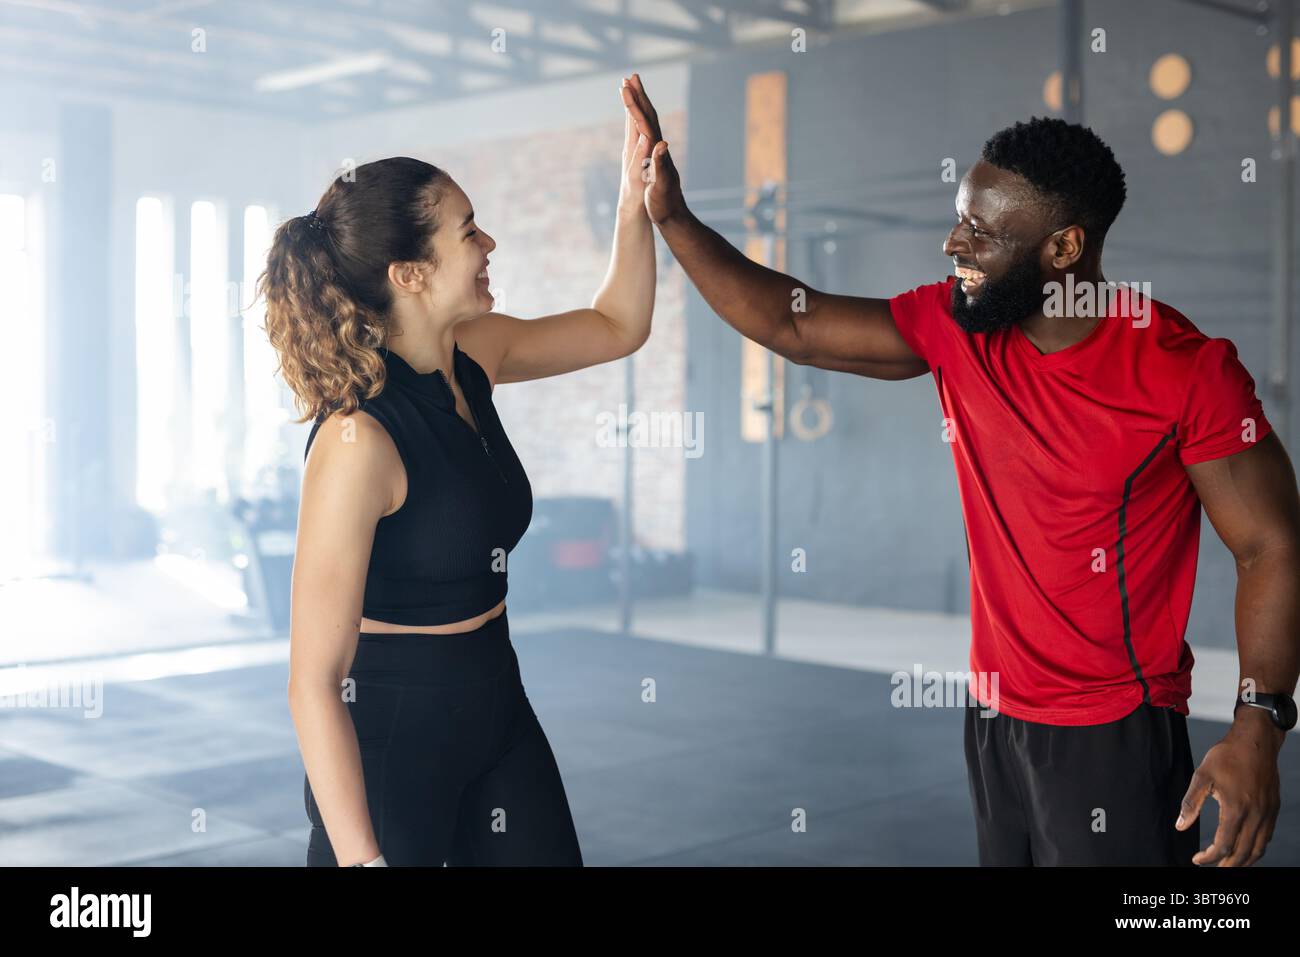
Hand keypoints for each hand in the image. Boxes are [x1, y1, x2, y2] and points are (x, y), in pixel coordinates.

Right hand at [620, 73, 684, 223]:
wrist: (674, 215)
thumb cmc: (664, 203)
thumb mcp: (661, 186)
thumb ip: (660, 164)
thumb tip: (661, 144)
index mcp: (657, 152)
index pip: (645, 123)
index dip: (634, 105)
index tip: (625, 87)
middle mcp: (660, 147)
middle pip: (649, 115)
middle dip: (639, 95)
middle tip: (630, 76)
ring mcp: (659, 151)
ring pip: (649, 120)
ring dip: (641, 103)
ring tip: (633, 88)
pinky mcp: (657, 157)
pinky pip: (648, 131)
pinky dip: (642, 119)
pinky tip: (638, 116)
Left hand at [1176, 711, 1282, 865]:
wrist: (1256, 740)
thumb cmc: (1226, 755)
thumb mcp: (1202, 775)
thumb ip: (1191, 803)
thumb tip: (1179, 826)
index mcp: (1236, 808)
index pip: (1224, 845)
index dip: (1209, 857)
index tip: (1197, 859)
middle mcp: (1255, 815)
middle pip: (1243, 853)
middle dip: (1226, 865)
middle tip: (1212, 867)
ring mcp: (1267, 813)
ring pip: (1258, 848)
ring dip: (1243, 861)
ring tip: (1228, 864)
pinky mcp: (1273, 808)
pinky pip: (1266, 837)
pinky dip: (1256, 848)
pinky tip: (1246, 848)